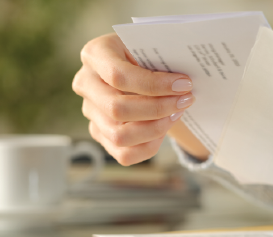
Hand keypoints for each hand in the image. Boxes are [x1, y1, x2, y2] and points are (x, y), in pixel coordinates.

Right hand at [73, 33, 196, 165]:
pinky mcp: (100, 133)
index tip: (184, 84)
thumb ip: (161, 58)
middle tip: (186, 100)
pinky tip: (164, 129)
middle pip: (117, 109)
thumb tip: (183, 84)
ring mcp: (90, 111)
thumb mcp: (150, 46)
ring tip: (176, 114)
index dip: (154, 84)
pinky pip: (124, 154)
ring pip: (119, 136)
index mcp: (95, 54)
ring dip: (155, 129)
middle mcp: (86, 83)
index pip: (119, 76)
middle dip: (158, 108)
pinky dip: (149, 146)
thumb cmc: (146, 53)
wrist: (139, 66)